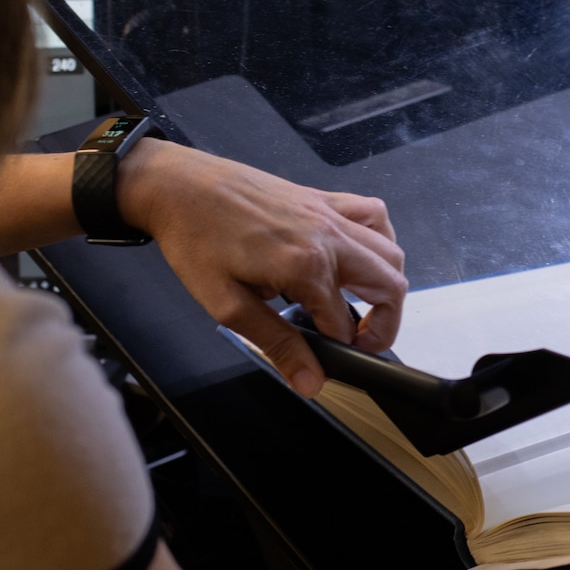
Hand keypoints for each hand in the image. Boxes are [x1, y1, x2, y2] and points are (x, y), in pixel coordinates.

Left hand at [116, 139, 405, 396]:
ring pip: (390, 253)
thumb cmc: (195, 240)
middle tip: (359, 344)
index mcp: (306, 266)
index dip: (342, 351)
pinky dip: (380, 240)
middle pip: (390, 287)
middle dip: (383, 325)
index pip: (345, 323)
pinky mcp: (322, 198)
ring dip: (387, 286)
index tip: (327, 362)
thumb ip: (277, 344)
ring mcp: (329, 213)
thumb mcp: (228, 305)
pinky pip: (374, 215)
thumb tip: (310, 381)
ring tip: (363, 307)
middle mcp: (328, 236)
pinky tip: (361, 257)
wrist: (178, 187)